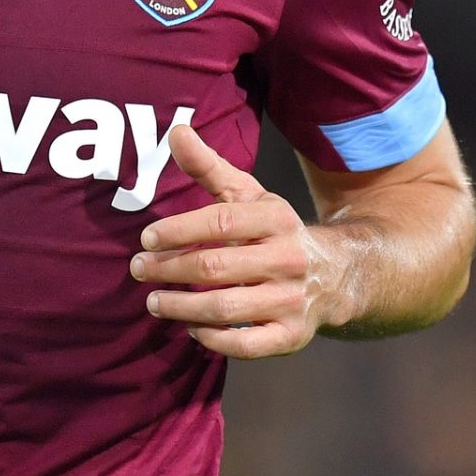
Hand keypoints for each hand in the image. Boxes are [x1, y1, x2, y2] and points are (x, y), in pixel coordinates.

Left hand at [130, 125, 333, 358]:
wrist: (337, 274)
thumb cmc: (273, 231)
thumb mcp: (248, 194)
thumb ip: (209, 166)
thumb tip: (176, 130)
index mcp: (277, 219)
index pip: (220, 221)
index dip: (178, 230)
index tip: (146, 239)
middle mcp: (288, 259)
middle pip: (216, 266)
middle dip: (169, 269)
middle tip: (139, 270)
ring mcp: (292, 300)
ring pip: (225, 308)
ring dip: (181, 307)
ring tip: (154, 302)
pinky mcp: (292, 335)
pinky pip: (247, 345)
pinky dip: (214, 339)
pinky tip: (192, 328)